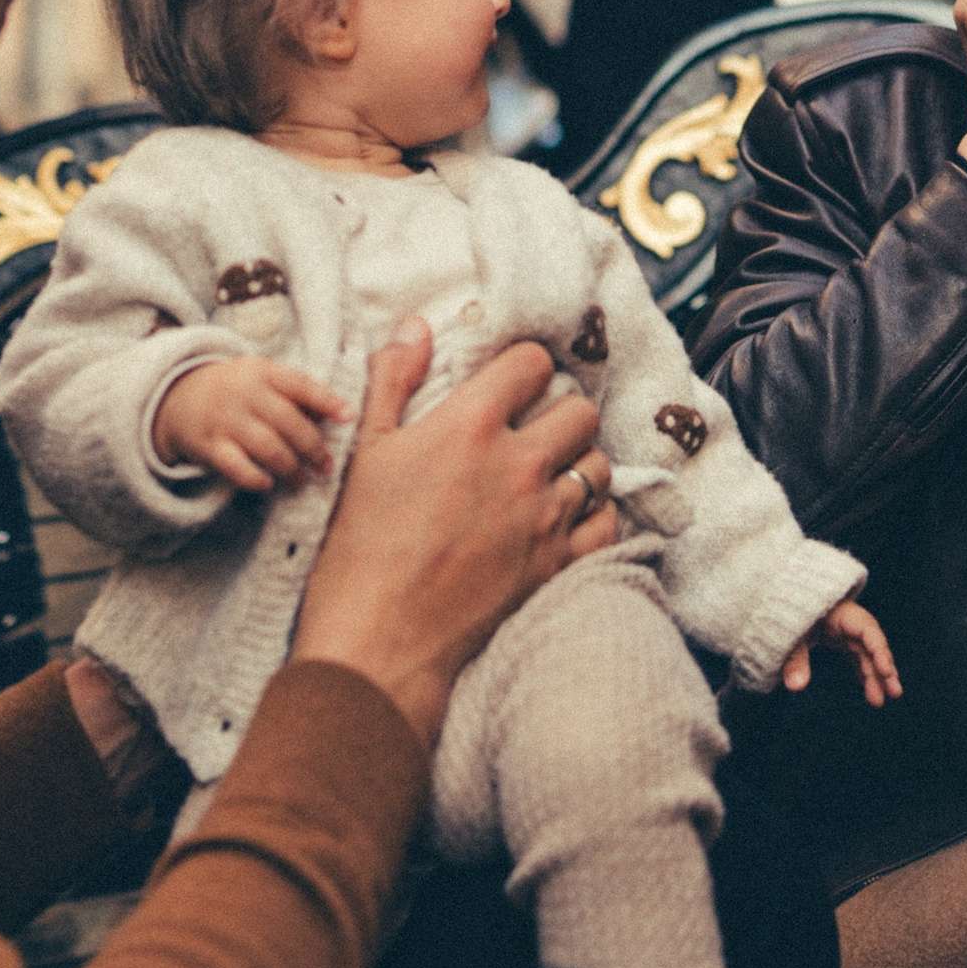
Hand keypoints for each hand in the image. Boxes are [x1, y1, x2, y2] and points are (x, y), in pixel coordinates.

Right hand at [155, 358, 345, 492]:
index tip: (349, 418)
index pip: (300, 385)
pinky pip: (238, 468)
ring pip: (268, 448)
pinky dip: (257, 479)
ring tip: (302, 480)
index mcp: (263, 372)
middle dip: (313, 449)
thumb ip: (294, 393)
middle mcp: (244, 393)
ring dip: (291, 469)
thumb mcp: (262, 377)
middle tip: (326, 467)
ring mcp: (226, 420)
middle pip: (288, 423)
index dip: (327, 401)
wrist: (178, 395)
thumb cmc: (236, 389)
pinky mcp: (210, 446)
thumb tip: (335, 416)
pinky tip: (269, 484)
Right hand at [294, 321, 616, 751]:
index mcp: (469, 425)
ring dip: (578, 462)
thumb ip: (393, 380)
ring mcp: (544, 516)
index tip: (510, 385)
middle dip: (559, 412)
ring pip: (599, 463)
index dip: (522, 368)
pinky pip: (607, 522)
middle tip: (533, 431)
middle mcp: (518, 463)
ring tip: (548, 475)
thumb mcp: (365, 452)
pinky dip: (593, 516)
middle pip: (579, 409)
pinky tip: (565, 519)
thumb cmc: (360, 545)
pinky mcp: (558, 565)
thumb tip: (418, 326)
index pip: (532, 363)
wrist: (378, 641)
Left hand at [779, 597, 901, 707]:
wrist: (780, 596)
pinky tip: (871, 692)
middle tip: (895, 693)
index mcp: (841, 611)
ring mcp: (846, 631)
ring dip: (875, 676)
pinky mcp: (841, 640)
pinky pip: (857, 658)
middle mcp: (849, 621)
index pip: (867, 629)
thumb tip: (796, 687)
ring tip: (880, 701)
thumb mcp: (790, 633)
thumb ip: (794, 658)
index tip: (886, 671)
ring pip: (866, 655)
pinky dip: (863, 674)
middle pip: (871, 645)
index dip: (879, 650)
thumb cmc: (787, 610)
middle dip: (884, 669)